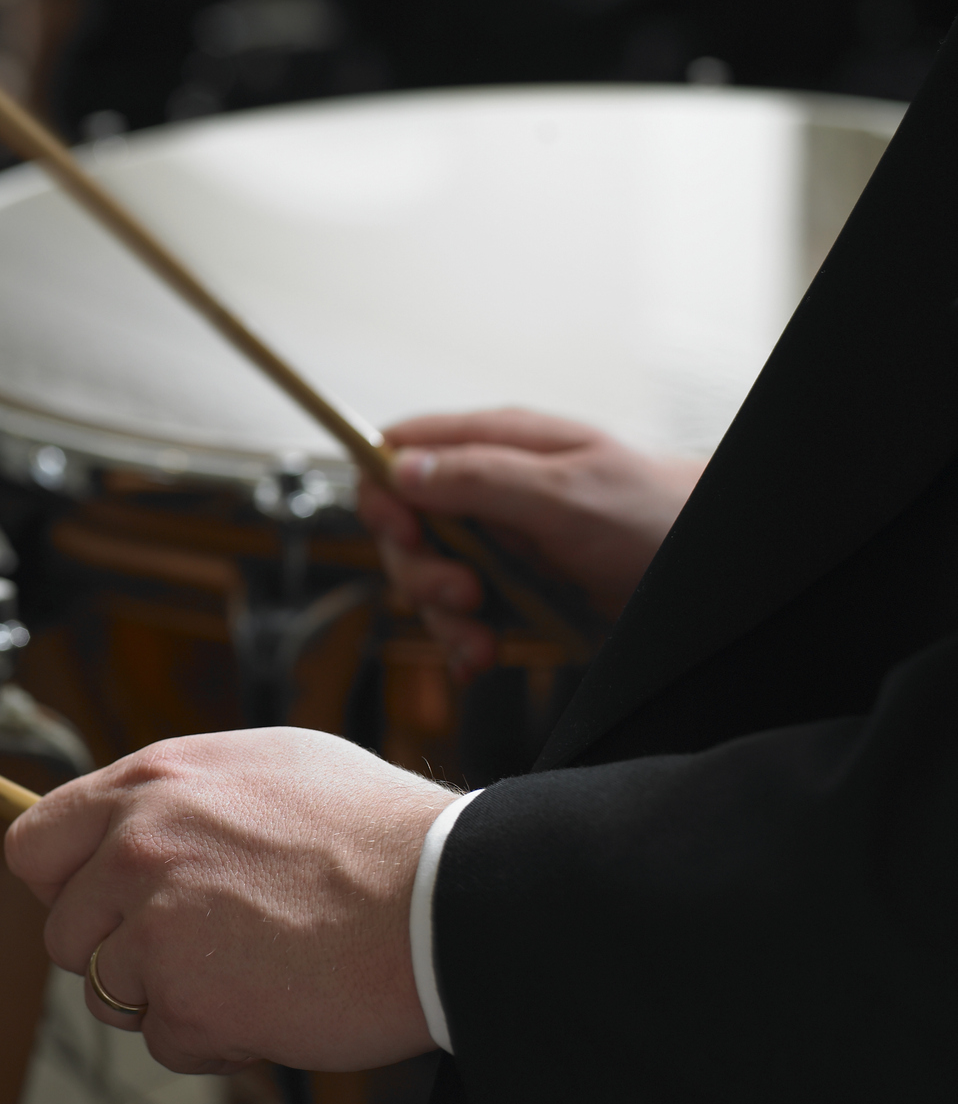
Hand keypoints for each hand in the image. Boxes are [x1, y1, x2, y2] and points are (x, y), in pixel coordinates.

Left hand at [3, 729, 454, 1073]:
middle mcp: (137, 844)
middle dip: (116, 951)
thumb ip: (184, 794)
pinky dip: (213, 1040)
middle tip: (189, 949)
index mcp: (152, 781)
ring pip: (109, 993)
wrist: (445, 896)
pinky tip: (270, 1004)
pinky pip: (166, 1042)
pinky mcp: (188, 995)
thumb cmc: (376, 831)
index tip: (95, 904)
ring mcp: (155, 922)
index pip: (34, 841)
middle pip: (63, 930)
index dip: (61, 884)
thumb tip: (139, 815)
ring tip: (245, 972)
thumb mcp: (268, 766)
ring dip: (167, 997)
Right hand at [356, 410, 704, 677]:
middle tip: (463, 598)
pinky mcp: (515, 591)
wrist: (721, 577)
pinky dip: (463, 643)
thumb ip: (481, 477)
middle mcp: (489, 491)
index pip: (398, 450)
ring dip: (441, 618)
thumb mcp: (568, 493)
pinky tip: (483, 658)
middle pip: (402, 525)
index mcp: (497, 446)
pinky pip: (461, 617)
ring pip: (427, 577)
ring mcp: (501, 543)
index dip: (383, 492)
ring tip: (482, 642)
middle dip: (418, 571)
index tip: (404, 535)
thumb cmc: (658, 517)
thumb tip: (400, 467)